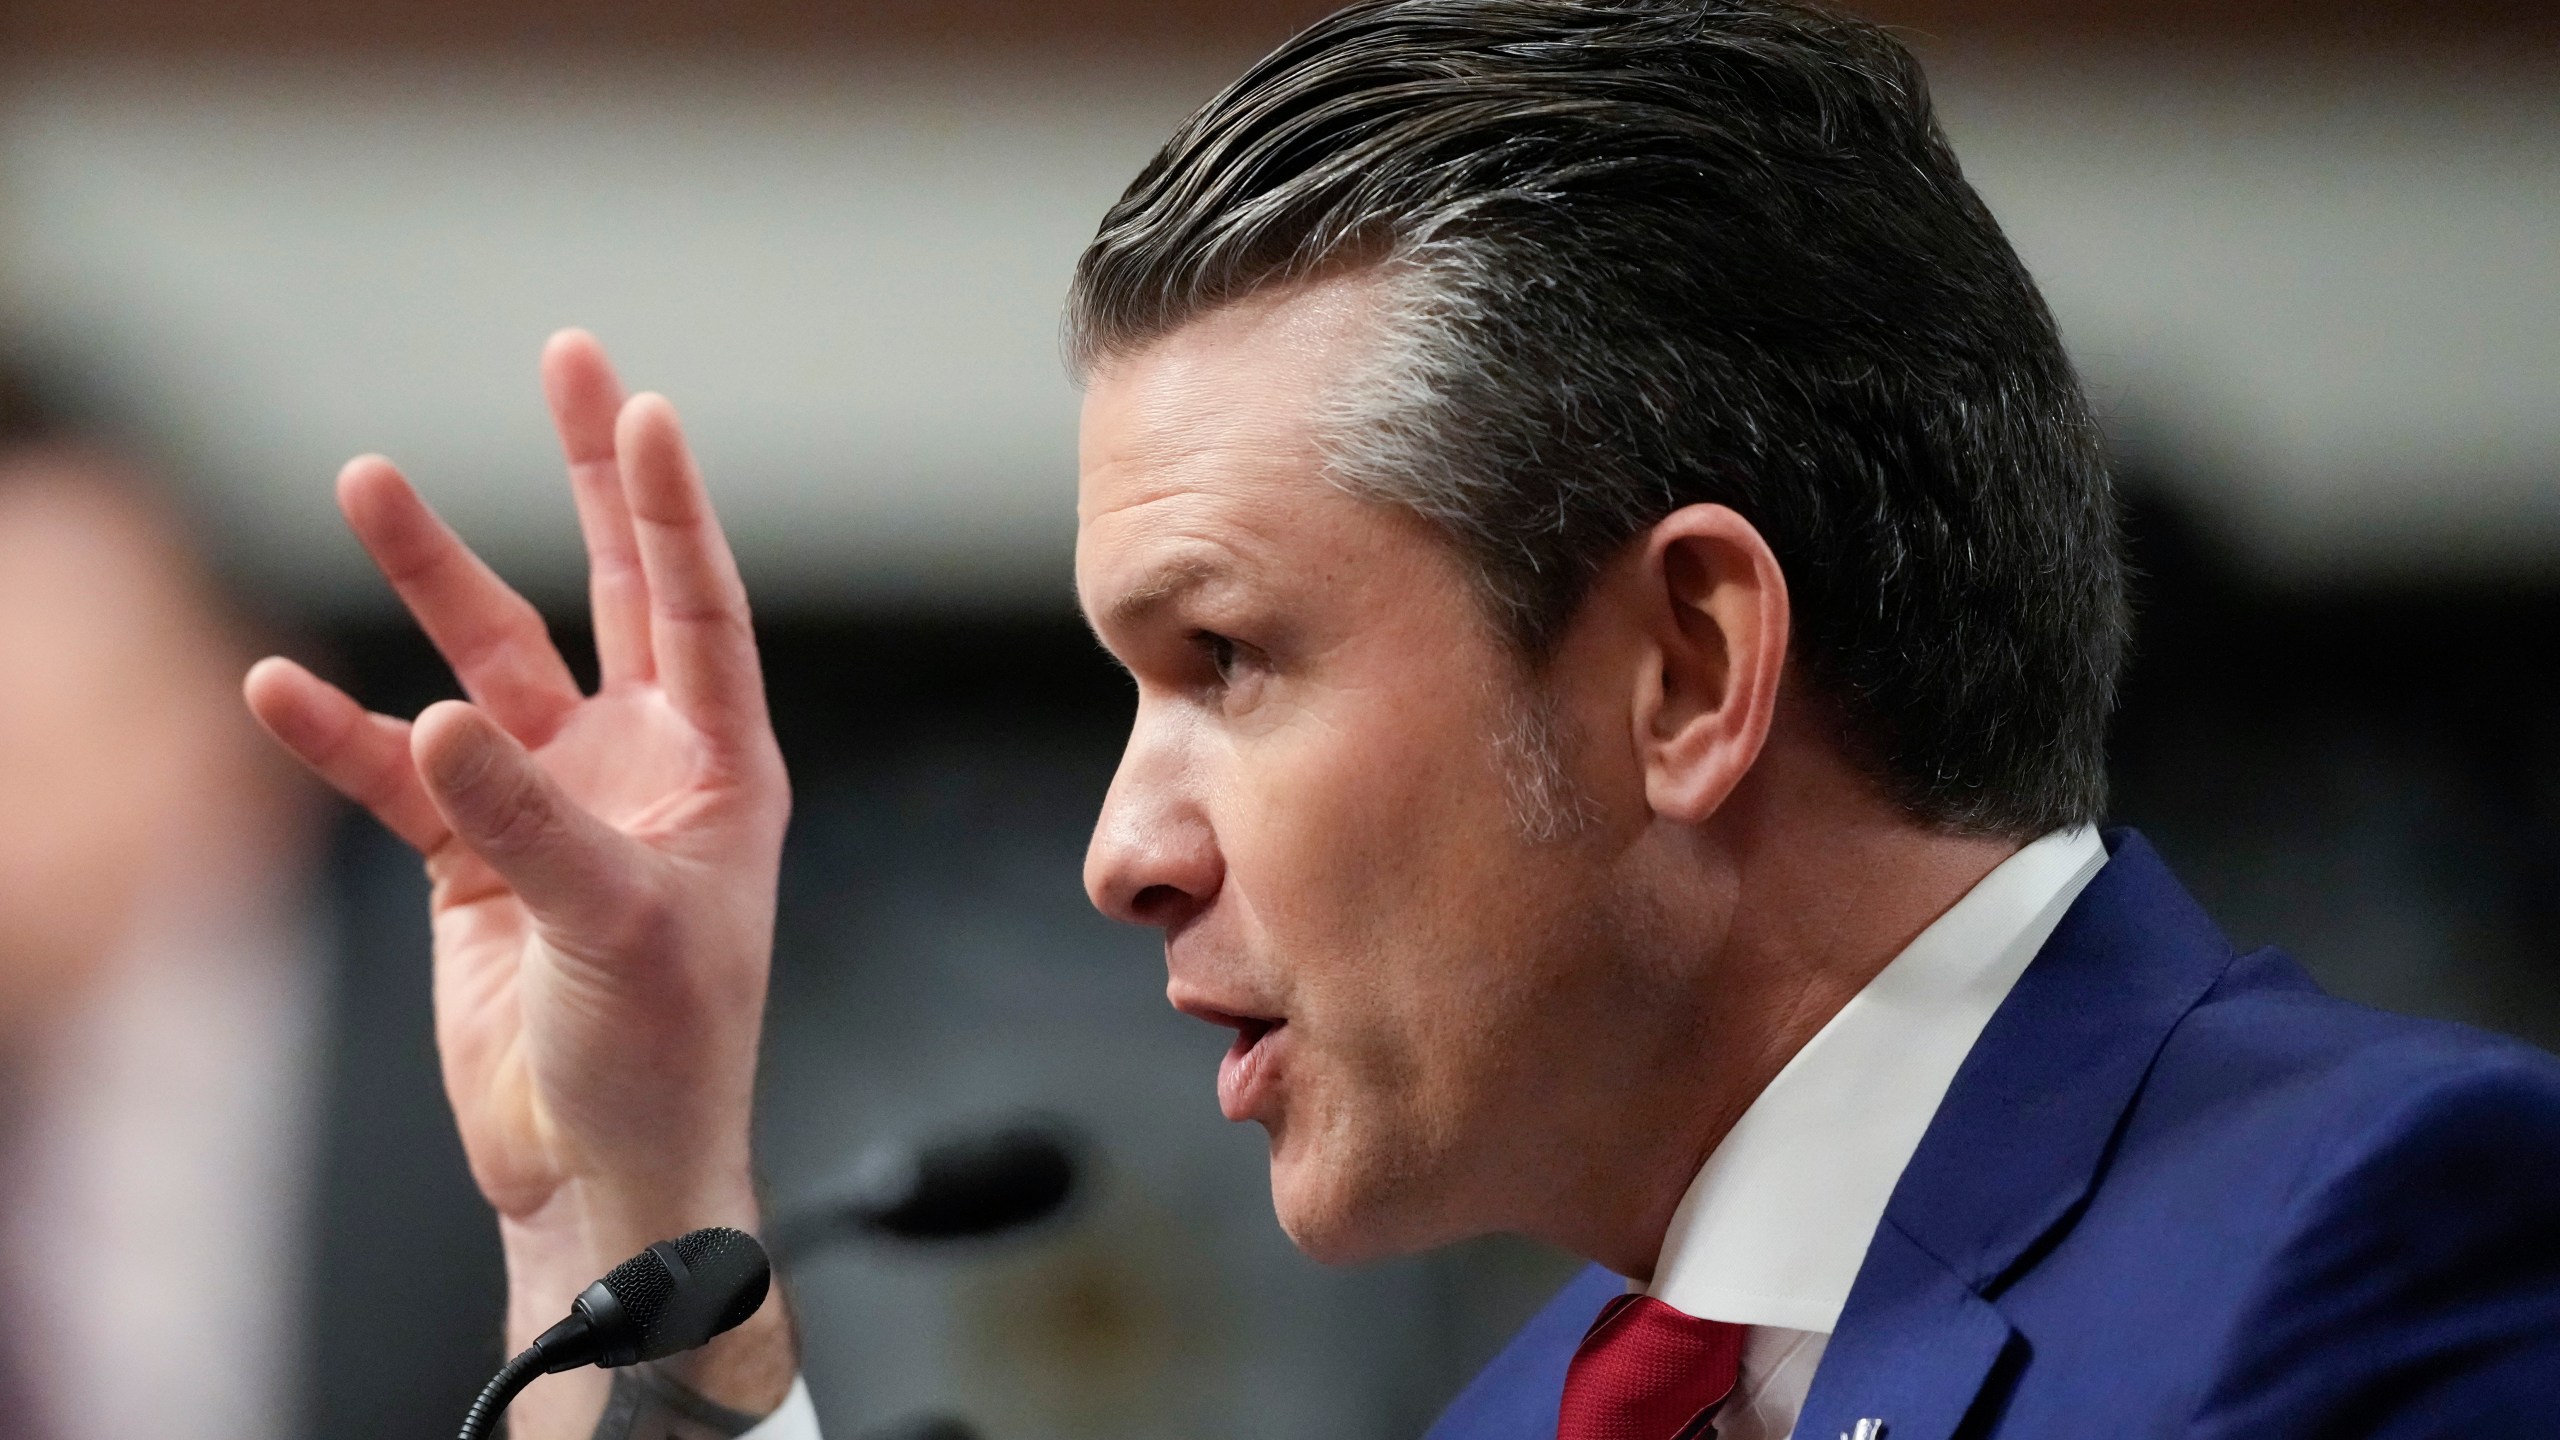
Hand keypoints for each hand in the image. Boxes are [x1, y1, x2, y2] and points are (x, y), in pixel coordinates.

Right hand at [243, 331, 795, 1433]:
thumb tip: (440, 723)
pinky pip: (395, 774)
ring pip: (489, 659)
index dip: (674, 508)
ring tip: (367, 480)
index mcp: (722, 768)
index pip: (702, 608)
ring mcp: (553, 800)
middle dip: (590, 478)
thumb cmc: (660, 1056)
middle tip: (569, 359)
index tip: (647, 408)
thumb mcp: (616, 929)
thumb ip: (529, 823)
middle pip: (617, 587)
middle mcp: (646, 763)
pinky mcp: (472, 858)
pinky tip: (277, 688)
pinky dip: (340, 734)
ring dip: (430, 578)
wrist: (600, 1170)